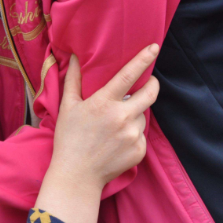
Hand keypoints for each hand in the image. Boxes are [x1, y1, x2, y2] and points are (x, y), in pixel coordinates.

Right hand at [48, 44, 159, 189]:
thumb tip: (75, 57)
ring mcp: (133, 135)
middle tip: (148, 82)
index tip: (154, 47)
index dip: (143, 59)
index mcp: (104, 103)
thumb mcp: (68, 106)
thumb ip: (73, 80)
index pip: (129, 75)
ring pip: (143, 116)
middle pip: (150, 93)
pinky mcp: (140, 150)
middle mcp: (123, 117)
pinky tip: (117, 141)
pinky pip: (141, 135)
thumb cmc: (69, 138)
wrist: (77, 175)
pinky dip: (133, 134)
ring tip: (116, 124)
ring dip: (135, 114)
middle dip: (152, 84)